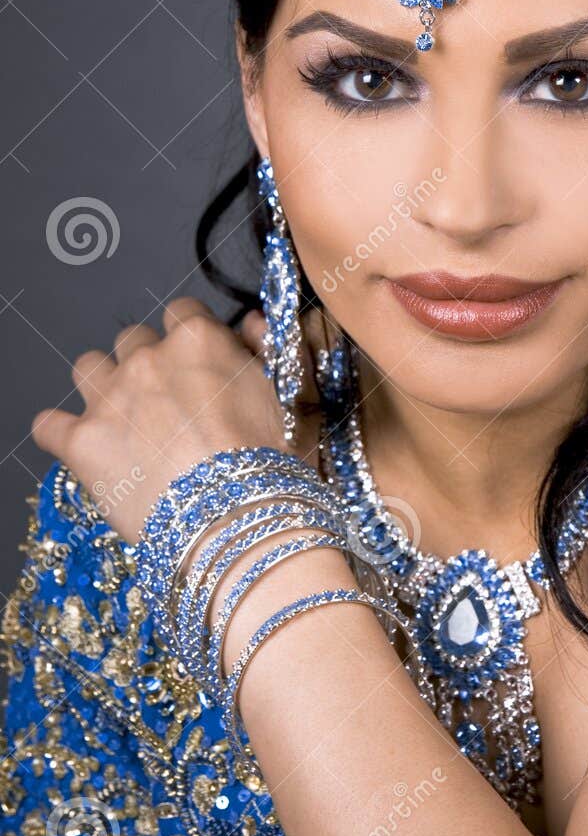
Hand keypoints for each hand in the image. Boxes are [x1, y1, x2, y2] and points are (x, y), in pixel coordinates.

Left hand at [30, 298, 316, 543]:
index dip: (191, 341)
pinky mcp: (80, 442)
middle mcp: (148, 358)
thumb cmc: (277, 464)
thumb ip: (271, 349)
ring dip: (102, 387)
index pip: (182, 313)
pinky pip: (48, 424)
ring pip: (87, 368)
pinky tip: (81, 448)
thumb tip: (250, 322)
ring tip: (122, 422)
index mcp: (199, 341)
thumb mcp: (292, 399)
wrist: (237, 521)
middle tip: (167, 406)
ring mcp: (109, 398)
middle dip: (147, 364)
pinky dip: (60, 433)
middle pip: (132, 340)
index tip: (200, 369)